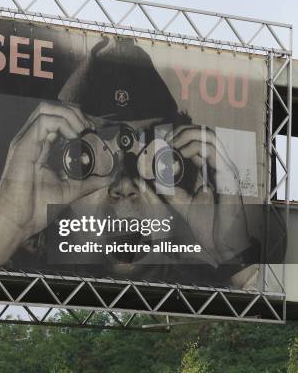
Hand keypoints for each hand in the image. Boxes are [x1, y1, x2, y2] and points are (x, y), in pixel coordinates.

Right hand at [0, 102, 111, 265]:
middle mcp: (31, 141)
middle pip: (52, 109)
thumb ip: (89, 181)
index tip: (94, 134)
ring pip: (46, 108)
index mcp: (40, 148)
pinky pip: (44, 120)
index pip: (58, 121)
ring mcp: (25, 141)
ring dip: (69, 115)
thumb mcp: (71, 190)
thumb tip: (109, 177)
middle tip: (90, 130)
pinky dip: (63, 123)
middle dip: (75, 113)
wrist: (19, 219)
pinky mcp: (23, 144)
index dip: (78, 121)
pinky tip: (74, 137)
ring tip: (82, 131)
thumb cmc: (35, 208)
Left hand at [160, 125, 249, 262]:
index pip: (195, 141)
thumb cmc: (204, 223)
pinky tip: (178, 156)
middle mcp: (218, 165)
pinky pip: (212, 152)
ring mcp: (225, 169)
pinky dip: (192, 149)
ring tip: (170, 146)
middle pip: (203, 133)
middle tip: (163, 142)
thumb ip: (165, 189)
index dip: (176, 137)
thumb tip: (146, 177)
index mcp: (208, 169)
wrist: (221, 242)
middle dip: (180, 132)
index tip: (157, 145)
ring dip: (186, 136)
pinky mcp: (228, 176)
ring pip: (209, 136)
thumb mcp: (177, 202)